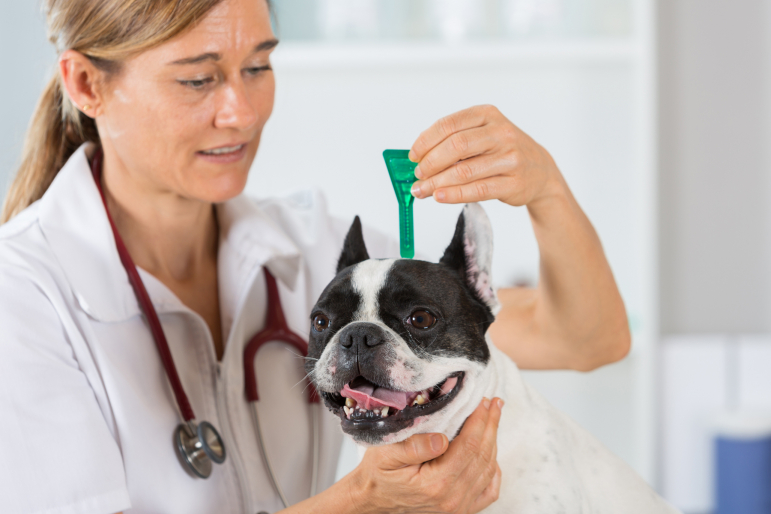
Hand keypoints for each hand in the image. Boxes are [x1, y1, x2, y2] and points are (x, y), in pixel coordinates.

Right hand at [348, 397, 502, 513]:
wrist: (374, 501)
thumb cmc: (379, 474)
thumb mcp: (386, 455)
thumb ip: (413, 447)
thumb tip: (442, 439)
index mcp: (436, 483)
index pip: (469, 446)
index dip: (480, 421)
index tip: (483, 402)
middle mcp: (452, 498)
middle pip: (483, 455)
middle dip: (490, 425)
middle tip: (494, 403)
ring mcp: (459, 507)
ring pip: (489, 470)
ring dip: (493, 441)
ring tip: (493, 419)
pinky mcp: (461, 509)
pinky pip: (489, 491)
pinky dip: (494, 470)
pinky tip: (491, 452)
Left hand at [409, 105, 562, 206]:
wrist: (540, 170)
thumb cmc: (502, 151)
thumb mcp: (483, 134)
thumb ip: (454, 141)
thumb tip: (419, 158)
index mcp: (487, 115)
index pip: (449, 124)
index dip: (426, 141)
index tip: (413, 156)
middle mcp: (501, 133)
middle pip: (456, 146)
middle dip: (430, 163)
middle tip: (418, 175)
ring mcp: (510, 158)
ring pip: (464, 171)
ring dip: (437, 182)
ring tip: (421, 190)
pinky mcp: (513, 183)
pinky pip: (477, 190)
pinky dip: (454, 194)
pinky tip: (439, 196)